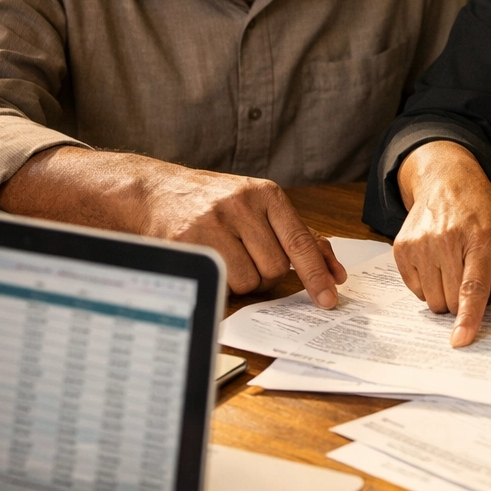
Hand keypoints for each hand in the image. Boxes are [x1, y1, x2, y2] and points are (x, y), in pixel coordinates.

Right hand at [133, 168, 345, 305]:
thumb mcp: (260, 207)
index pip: (299, 242)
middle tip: (249, 260)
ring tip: (228, 258)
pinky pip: (219, 282)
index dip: (316, 274)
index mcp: (266, 194)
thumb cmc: (216, 203)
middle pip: (274, 268)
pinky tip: (211, 261)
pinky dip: (220, 282)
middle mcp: (240, 205)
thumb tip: (334, 272)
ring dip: (242, 281)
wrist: (156, 191)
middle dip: (266, 275)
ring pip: (247, 281)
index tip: (328, 299)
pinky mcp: (186, 242)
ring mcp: (211, 222)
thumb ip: (300, 237)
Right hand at [393, 141, 490, 346]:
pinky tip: (436, 263)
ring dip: (445, 295)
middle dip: (464, 302)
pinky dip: (427, 286)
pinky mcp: (401, 248)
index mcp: (480, 239)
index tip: (461, 340)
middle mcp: (447, 241)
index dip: (469, 317)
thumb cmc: (481, 212)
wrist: (446, 180)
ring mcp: (420, 244)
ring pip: (432, 301)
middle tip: (470, 277)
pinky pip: (415, 290)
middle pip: (452, 301)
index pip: (473, 287)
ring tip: (453, 267)